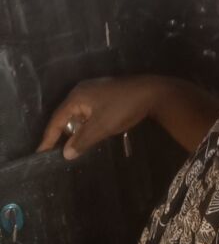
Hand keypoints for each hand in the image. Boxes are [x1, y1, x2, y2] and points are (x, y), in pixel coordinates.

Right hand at [36, 75, 162, 159]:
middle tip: (54, 152)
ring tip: (71, 147)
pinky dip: (86, 125)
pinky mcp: (106, 95)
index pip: (57, 119)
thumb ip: (82, 140)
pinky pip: (89, 112)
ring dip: (75, 130)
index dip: (49, 137)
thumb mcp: (101, 127)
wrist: (152, 93)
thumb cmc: (123, 108)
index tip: (40, 153)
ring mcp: (95, 91)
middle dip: (61, 133)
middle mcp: (83, 91)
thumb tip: (66, 153)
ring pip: (79, 114)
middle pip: (66, 115)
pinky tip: (89, 135)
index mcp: (77, 96)